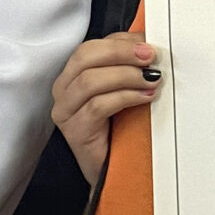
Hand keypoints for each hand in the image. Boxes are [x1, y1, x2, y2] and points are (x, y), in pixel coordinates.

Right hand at [52, 31, 159, 184]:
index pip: (91, 47)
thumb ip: (128, 69)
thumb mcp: (123, 92)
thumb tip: (151, 47)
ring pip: (90, 80)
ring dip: (126, 75)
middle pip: (85, 57)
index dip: (120, 41)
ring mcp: (66, 111)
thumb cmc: (119, 130)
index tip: (148, 43)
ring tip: (152, 79)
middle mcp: (63, 90)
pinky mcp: (75, 131)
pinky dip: (125, 97)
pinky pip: (98, 106)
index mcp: (72, 76)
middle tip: (150, 56)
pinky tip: (145, 97)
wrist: (113, 172)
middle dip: (121, 52)